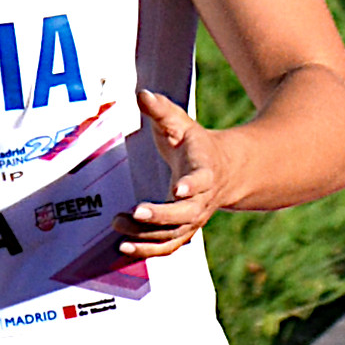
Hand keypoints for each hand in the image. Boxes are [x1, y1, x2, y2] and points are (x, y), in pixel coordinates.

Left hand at [117, 88, 241, 260]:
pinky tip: (124, 248)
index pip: (201, 180)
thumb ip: (162, 110)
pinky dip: (148, 251)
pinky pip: (168, 246)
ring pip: (174, 234)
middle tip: (136, 212)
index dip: (191, 186)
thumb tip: (142, 93)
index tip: (179, 189)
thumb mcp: (182, 123)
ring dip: (147, 235)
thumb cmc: (196, 144)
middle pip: (186, 215)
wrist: (225, 171)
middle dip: (161, 216)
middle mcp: (202, 200)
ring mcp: (194, 218)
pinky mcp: (184, 230)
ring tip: (118, 224)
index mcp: (205, 171)